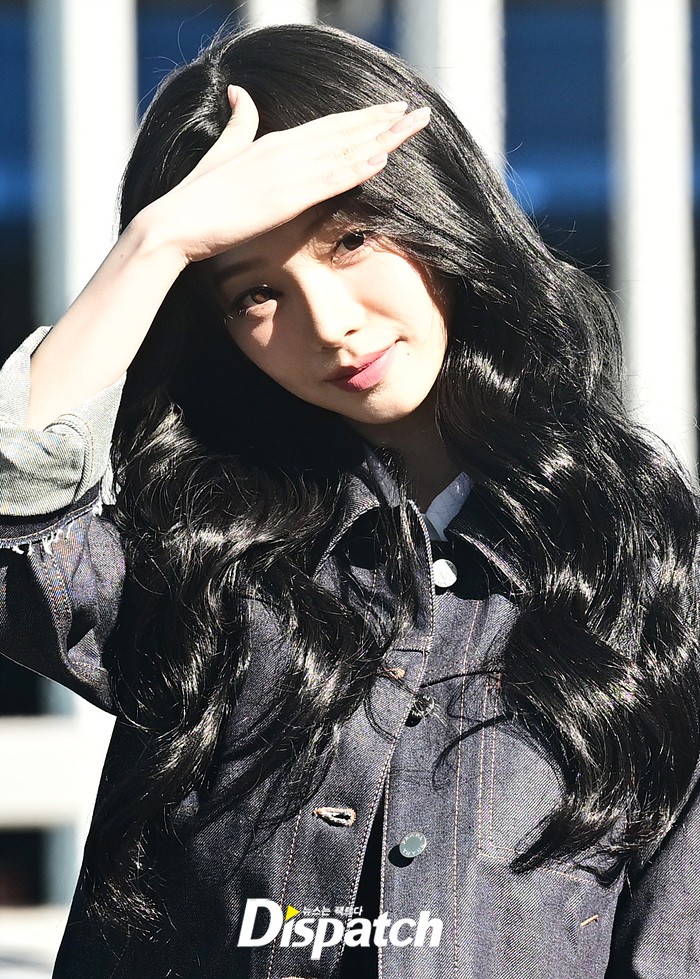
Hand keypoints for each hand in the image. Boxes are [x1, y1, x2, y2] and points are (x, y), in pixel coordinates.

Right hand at [146, 86, 430, 265]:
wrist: (176, 223)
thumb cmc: (197, 196)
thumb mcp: (222, 152)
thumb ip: (238, 124)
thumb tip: (241, 94)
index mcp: (273, 142)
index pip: (328, 126)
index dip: (361, 118)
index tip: (389, 111)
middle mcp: (284, 151)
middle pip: (345, 132)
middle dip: (383, 121)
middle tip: (417, 113)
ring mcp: (286, 173)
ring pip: (344, 150)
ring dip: (382, 138)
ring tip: (413, 127)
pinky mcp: (284, 198)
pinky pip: (329, 180)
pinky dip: (357, 168)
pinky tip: (382, 158)